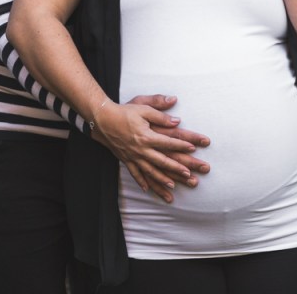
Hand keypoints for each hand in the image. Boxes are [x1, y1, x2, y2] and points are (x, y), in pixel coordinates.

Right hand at [93, 94, 209, 202]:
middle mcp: (141, 149)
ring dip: (162, 180)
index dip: (182, 145)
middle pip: (162, 161)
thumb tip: (177, 120)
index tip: (194, 148)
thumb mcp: (143, 107)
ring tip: (172, 187)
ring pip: (150, 171)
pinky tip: (147, 189)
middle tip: (189, 175)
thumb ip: (161, 115)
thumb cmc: (124, 112)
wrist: (102, 119)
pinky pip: (134, 173)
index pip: (168, 142)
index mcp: (147, 136)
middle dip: (176, 168)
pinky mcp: (125, 159)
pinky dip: (141, 181)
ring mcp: (133, 156)